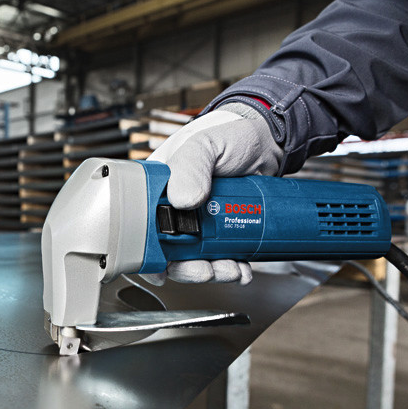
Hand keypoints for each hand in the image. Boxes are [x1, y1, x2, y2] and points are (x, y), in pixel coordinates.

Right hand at [142, 102, 282, 285]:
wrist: (268, 144)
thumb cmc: (229, 136)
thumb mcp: (205, 145)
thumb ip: (191, 166)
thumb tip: (181, 199)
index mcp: (156, 190)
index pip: (138, 228)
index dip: (146, 255)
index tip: (160, 269)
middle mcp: (173, 210)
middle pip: (167, 252)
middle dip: (186, 269)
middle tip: (204, 270)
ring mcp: (198, 223)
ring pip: (195, 260)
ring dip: (211, 272)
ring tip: (230, 270)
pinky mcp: (221, 231)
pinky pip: (220, 258)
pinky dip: (231, 269)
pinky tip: (242, 267)